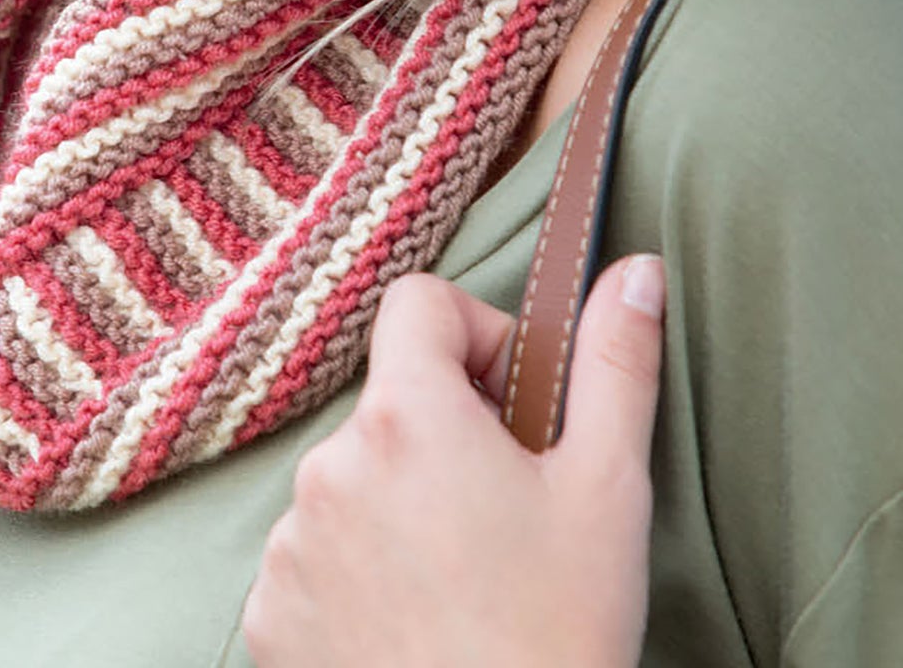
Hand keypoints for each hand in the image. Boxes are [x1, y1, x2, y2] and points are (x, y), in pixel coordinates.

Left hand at [240, 256, 666, 667]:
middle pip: (391, 404)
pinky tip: (416, 622)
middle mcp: (329, 466)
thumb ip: (615, 362)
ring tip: (465, 580)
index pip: (418, 304)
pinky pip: (314, 558)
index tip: (514, 402)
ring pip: (353, 483)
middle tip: (508, 512)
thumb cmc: (559, 633)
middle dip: (447, 436)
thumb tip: (634, 271)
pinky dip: (359, 575)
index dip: (476, 335)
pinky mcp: (267, 614)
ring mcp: (288, 543)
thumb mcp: (610, 488)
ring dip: (401, 507)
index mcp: (408, 416)